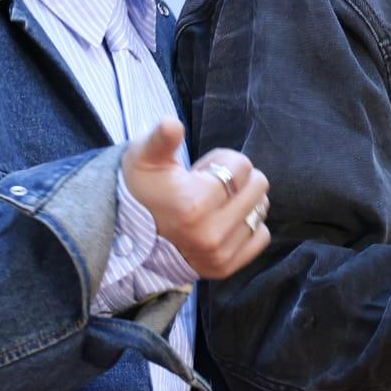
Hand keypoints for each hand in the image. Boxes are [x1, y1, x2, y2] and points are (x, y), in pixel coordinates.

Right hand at [120, 120, 271, 278]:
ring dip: (242, 201)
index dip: (222, 161)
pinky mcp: (225, 267)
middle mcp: (210, 234)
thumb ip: (160, 139)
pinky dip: (248, 226)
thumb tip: (172, 124)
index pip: (242, 165)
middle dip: (236, 179)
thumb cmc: (143, 189)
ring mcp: (219, 253)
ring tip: (212, 206)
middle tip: (207, 188)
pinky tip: (223, 223)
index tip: (199, 173)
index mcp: (194, 204)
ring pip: (261, 209)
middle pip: (259, 185)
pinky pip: (261, 236)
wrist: (128, 235)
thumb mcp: (144, 158)